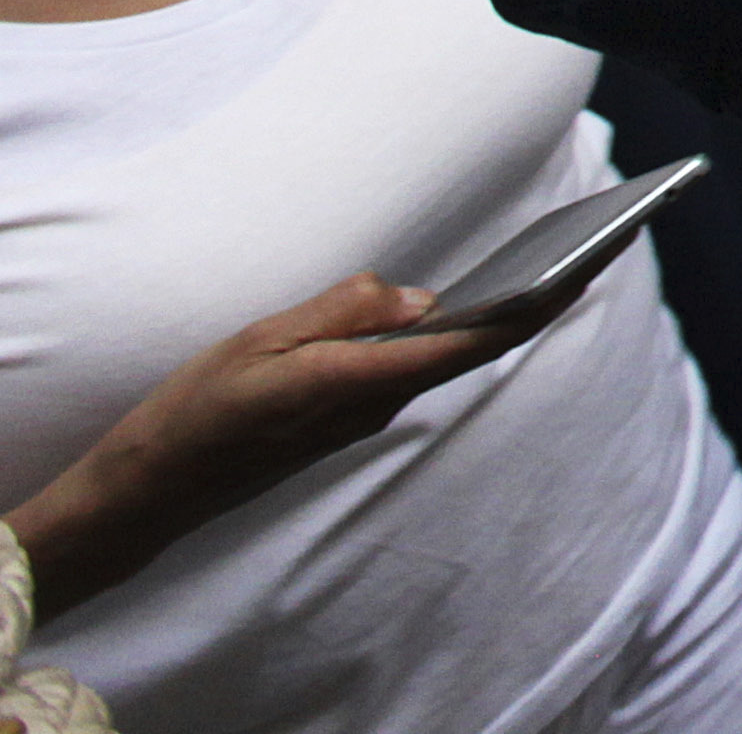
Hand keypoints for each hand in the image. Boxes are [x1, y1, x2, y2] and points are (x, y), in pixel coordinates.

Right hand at [11, 271, 567, 620]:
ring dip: (486, 316)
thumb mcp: (260, 341)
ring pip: (437, 356)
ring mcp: (361, 417)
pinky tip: (459, 303)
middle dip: (529, 304)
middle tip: (588, 253)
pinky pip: (408, 368)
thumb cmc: (196, 409)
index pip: (467, 343)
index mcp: (356, 382)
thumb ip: (340, 313)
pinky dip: (442, 335)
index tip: (581, 273)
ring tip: (543, 263)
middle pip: (467, 348)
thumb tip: (418, 296)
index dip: (530, 308)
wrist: (153, 488)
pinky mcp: (345, 418)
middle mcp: (373, 406)